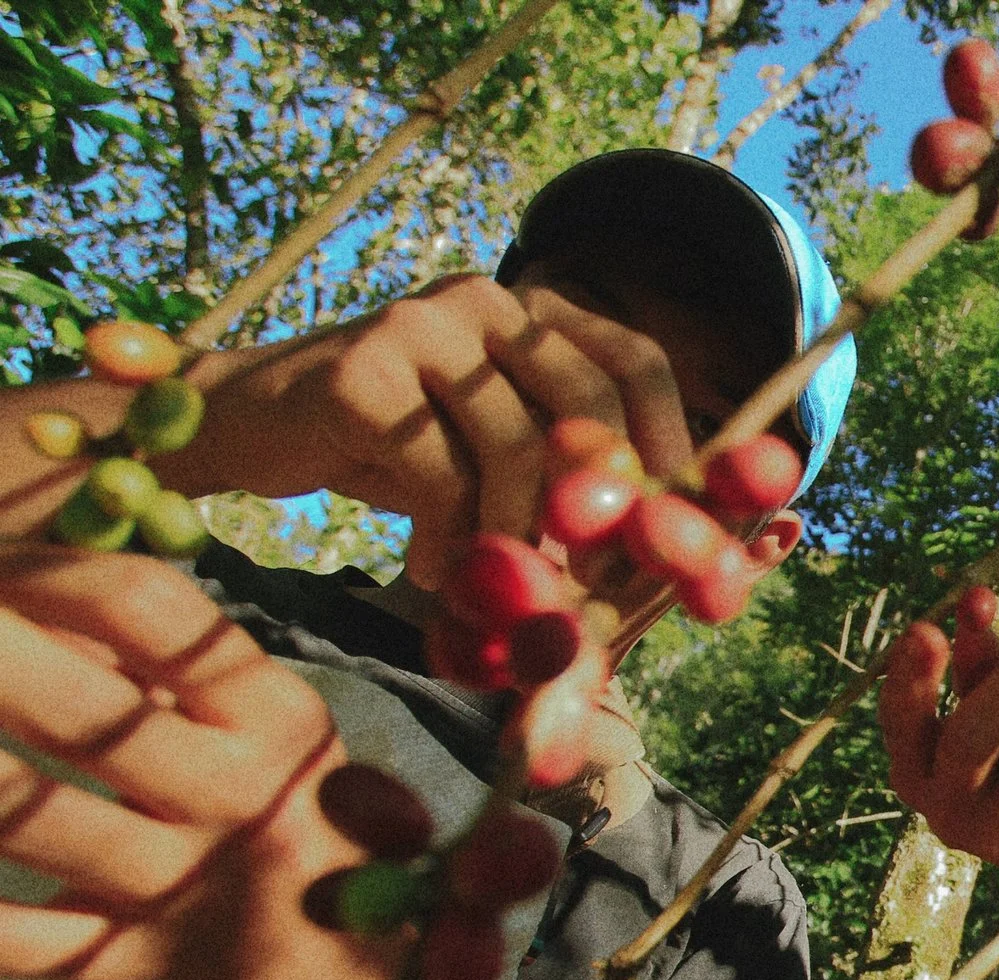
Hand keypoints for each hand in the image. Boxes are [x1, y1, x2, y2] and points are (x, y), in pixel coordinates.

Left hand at [0, 547, 490, 979]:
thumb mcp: (277, 745)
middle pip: (80, 709)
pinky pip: (11, 936)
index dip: (47, 577)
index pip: (152, 613)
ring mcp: (181, 889)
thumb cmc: (308, 842)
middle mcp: (237, 798)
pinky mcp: (129, 966)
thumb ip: (177, 679)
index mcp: (275, 721)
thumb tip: (42, 607)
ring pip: (28, 817)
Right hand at [162, 275, 700, 586]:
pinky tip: (427, 567)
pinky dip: (446, 540)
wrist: (252, 426)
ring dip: (516, 539)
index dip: (671, 446)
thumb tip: (668, 542)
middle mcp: (486, 301)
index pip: (637, 362)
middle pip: (588, 402)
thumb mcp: (496, 455)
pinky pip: (439, 475)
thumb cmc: (395, 452)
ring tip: (496, 586)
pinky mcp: (361, 371)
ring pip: (515, 448)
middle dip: (601, 507)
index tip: (674, 531)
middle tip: (591, 585)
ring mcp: (421, 325)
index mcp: (533, 312)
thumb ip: (569, 475)